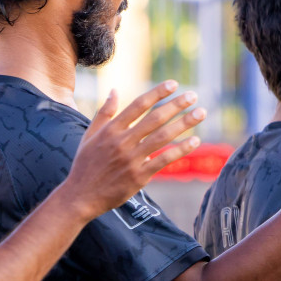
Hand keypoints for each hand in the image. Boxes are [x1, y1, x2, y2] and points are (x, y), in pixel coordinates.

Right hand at [61, 81, 205, 216]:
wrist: (80, 196)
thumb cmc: (85, 165)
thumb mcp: (89, 135)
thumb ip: (104, 113)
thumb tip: (115, 90)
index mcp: (111, 130)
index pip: (138, 105)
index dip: (157, 93)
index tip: (174, 84)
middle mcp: (122, 142)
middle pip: (154, 118)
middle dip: (176, 105)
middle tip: (193, 96)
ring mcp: (131, 159)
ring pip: (163, 137)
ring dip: (184, 124)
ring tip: (201, 113)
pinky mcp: (139, 176)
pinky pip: (164, 159)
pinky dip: (181, 150)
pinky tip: (195, 141)